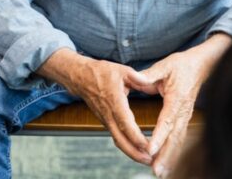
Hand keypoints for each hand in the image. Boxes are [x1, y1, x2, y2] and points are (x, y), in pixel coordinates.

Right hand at [38, 49, 154, 164]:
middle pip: (121, 139)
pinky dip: (126, 146)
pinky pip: (116, 137)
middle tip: (150, 160)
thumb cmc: (102, 72)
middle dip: (135, 152)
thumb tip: (148, 81)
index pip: (125, 123)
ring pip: (118, 140)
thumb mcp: (122, 70)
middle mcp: (109, 114)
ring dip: (131, 152)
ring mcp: (106, 120)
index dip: (136, 136)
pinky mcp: (106, 121)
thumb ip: (137, 77)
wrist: (80, 77)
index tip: (147, 145)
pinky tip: (136, 150)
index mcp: (114, 101)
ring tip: (146, 159)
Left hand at [134, 34, 231, 177]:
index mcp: (177, 99)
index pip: (166, 120)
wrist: (200, 66)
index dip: (158, 136)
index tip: (150, 149)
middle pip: (174, 137)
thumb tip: (136, 78)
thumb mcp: (164, 66)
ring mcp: (186, 117)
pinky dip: (174, 153)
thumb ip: (149, 74)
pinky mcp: (185, 120)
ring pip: (178, 141)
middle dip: (165, 155)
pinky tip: (168, 165)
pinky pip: (180, 139)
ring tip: (161, 172)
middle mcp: (183, 111)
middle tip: (156, 170)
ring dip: (170, 158)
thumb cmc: (181, 65)